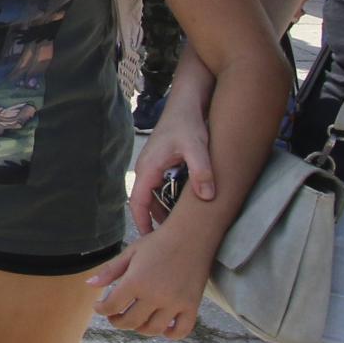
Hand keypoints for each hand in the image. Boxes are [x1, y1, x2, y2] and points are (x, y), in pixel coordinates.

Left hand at [86, 221, 211, 339]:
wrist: (192, 235)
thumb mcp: (131, 252)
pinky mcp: (191, 305)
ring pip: (153, 329)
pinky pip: (180, 331)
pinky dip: (170, 334)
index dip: (101, 309)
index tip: (99, 307)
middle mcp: (154, 295)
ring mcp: (174, 302)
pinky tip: (162, 328)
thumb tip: (89, 285)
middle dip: (117, 321)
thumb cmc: (158, 242)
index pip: (111, 306)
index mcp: (135, 281)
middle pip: (130, 321)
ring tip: (136, 320)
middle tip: (115, 316)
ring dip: (140, 329)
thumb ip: (110, 271)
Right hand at [129, 89, 214, 235]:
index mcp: (148, 169)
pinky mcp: (161, 161)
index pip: (137, 203)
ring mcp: (152, 165)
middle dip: (154, 220)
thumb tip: (206, 197)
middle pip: (144, 202)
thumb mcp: (197, 147)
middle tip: (169, 239)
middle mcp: (146, 168)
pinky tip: (184, 204)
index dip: (142, 223)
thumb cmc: (188, 122)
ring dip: (162, 209)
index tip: (149, 242)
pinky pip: (159, 186)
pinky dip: (168, 198)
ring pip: (152, 194)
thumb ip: (202, 172)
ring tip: (178, 226)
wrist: (187, 101)